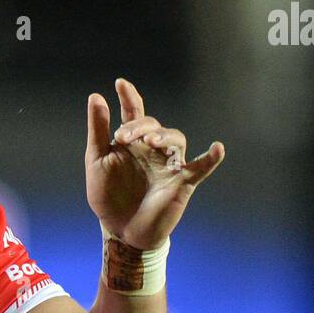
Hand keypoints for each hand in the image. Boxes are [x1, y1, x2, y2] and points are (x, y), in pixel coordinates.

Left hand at [85, 78, 224, 250]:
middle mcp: (152, 149)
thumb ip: (98, 130)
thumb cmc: (108, 195)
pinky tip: (217, 148)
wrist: (120, 230)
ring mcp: (169, 164)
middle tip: (122, 138)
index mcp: (132, 142)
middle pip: (152, 124)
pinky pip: (201, 167)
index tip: (120, 83)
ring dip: (164, 136)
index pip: (134, 113)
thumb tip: (96, 96)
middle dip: (137, 126)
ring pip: (175, 138)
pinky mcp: (182, 182)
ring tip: (150, 140)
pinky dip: (211, 158)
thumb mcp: (96, 160)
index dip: (129, 97)